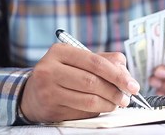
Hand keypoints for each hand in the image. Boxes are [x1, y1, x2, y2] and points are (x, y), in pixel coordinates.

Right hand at [20, 43, 139, 122]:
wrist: (32, 93)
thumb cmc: (61, 74)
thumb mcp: (78, 60)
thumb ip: (103, 61)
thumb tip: (125, 72)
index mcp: (60, 51)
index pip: (96, 62)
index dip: (118, 74)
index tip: (132, 85)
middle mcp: (50, 68)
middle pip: (93, 81)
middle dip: (115, 91)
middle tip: (126, 97)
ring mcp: (48, 89)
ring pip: (89, 99)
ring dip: (109, 104)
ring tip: (117, 103)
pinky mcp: (50, 107)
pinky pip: (82, 112)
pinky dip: (97, 111)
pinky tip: (100, 107)